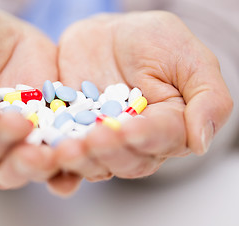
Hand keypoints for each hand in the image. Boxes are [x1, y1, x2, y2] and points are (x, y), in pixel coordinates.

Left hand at [53, 11, 232, 182]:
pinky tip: (46, 155)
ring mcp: (101, 141)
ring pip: (94, 162)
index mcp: (168, 126)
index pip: (162, 139)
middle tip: (94, 138)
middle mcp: (135, 143)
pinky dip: (55, 158)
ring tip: (66, 150)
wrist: (105, 35)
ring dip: (81, 160)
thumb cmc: (151, 42)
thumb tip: (202, 142)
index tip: (130, 128)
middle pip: (126, 160)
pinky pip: (64, 150)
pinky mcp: (72, 134)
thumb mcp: (187, 57)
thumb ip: (207, 97)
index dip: (146, 137)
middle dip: (110, 151)